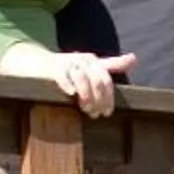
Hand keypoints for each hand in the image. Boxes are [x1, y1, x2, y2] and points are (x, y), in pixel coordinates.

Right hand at [0, 43, 135, 116]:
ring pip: (82, 78)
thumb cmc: (69, 68)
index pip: (106, 79)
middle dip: (99, 99)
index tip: (107, 112)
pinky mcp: (53, 68)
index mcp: (93, 61)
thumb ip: (112, 65)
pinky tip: (71, 93)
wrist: (39, 63)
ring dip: (86, 95)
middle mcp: (83, 60)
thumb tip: (134, 59)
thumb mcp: (92, 65)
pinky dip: (67, 83)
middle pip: (97, 79)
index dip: (109, 97)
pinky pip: (62, 74)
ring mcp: (68, 63)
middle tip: (96, 114)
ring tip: (86, 109)